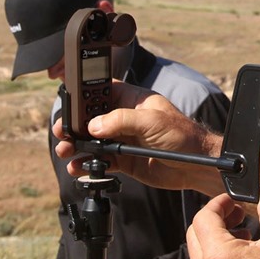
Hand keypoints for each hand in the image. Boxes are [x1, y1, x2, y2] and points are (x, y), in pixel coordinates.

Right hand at [53, 81, 221, 192]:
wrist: (196, 164)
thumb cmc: (182, 135)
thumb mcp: (152, 121)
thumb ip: (121, 121)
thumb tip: (94, 125)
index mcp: (133, 100)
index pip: (103, 91)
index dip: (85, 95)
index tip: (69, 105)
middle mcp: (125, 118)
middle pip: (92, 118)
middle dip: (75, 125)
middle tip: (63, 133)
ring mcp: (124, 139)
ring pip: (93, 141)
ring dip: (77, 146)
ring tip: (66, 152)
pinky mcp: (125, 160)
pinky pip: (101, 160)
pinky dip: (88, 164)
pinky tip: (79, 167)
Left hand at [186, 183, 259, 258]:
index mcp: (218, 256)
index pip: (203, 216)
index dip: (219, 203)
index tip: (233, 201)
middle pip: (196, 232)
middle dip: (217, 219)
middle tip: (238, 216)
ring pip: (199, 252)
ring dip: (216, 238)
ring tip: (243, 237)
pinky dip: (217, 257)